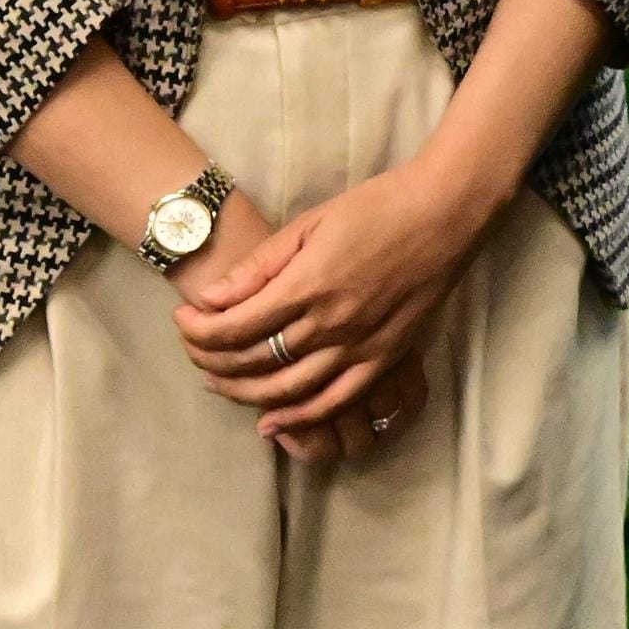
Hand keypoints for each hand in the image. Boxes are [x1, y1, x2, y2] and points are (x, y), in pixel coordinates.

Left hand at [176, 157, 501, 453]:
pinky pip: (336, 401)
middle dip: (211, 360)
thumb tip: (212, 298)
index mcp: (310, 284)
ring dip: (244, 393)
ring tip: (219, 381)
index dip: (198, 330)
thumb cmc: (379, 206)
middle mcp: (332, 323)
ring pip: (287, 390)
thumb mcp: (312, 222)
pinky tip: (271, 422)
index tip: (182, 319)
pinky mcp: (385, 357)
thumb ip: (262, 265)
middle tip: (193, 348)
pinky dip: (300, 418)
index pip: (235, 327)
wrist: (446, 212)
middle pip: (254, 362)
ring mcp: (360, 345)